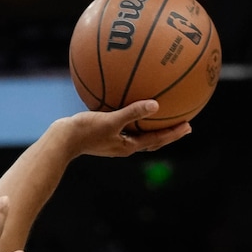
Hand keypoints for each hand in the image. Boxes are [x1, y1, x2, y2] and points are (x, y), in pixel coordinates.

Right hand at [51, 99, 191, 158]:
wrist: (62, 140)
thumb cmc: (85, 131)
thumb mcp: (111, 120)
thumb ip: (133, 112)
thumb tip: (156, 104)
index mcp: (129, 146)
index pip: (157, 140)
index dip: (174, 133)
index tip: (189, 126)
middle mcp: (124, 146)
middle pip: (152, 140)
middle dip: (168, 133)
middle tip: (184, 125)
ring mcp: (114, 142)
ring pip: (140, 135)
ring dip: (153, 127)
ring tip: (162, 117)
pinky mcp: (105, 135)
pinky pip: (125, 126)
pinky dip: (133, 118)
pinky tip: (130, 105)